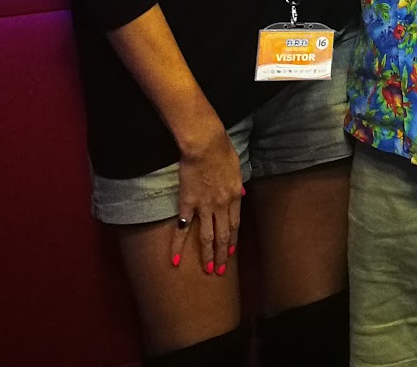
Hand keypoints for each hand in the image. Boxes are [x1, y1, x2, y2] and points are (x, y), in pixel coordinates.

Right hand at [171, 124, 242, 274]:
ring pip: (207, 236)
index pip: (235, 224)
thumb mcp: (237, 167)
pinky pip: (183, 228)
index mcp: (235, 196)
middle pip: (223, 235)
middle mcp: (222, 206)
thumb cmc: (223, 151)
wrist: (206, 145)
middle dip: (222, 254)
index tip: (231, 251)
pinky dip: (178, 245)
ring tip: (208, 269)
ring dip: (207, 255)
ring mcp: (204, 207)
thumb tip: (242, 192)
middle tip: (220, 270)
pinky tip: (175, 260)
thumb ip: (238, 183)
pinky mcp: (187, 204)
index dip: (232, 240)